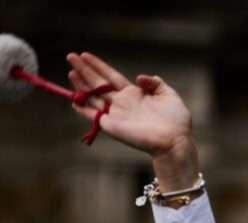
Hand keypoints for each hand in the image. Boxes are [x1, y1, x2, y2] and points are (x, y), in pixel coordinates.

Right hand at [66, 52, 197, 190]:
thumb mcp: (168, 94)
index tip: (85, 54)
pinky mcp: (112, 126)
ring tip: (70, 72)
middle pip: (98, 83)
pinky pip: (93, 116)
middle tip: (70, 57)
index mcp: (134, 94)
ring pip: (93, 97)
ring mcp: (116, 114)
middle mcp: (122, 103)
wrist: (174, 139)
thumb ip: (154, 83)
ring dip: (80, 86)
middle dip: (84, 70)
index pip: (111, 76)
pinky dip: (83, 109)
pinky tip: (73, 100)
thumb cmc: (175, 119)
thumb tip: (138, 77)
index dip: (99, 66)